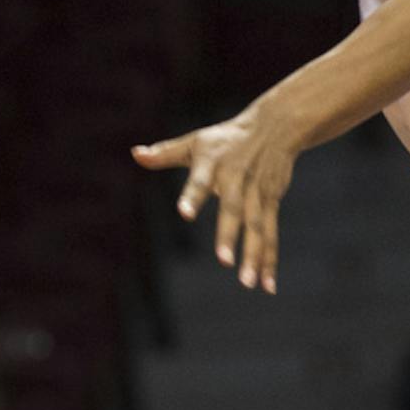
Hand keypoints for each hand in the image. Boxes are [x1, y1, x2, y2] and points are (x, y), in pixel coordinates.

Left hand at [134, 101, 299, 291]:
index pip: (199, 180)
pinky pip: (271, 233)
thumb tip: (135, 153)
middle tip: (224, 261)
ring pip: (257, 225)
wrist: (275, 125)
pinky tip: (266, 284)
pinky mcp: (272, 200)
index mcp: (213, 163)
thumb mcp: (195, 141)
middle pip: (234, 208)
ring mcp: (257, 191)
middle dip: (230, 234)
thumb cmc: (226, 138)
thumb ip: (165, 152)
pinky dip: (270, 258)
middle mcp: (236, 178)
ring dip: (254, 254)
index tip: (184, 213)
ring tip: (248, 282)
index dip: (193, 195)